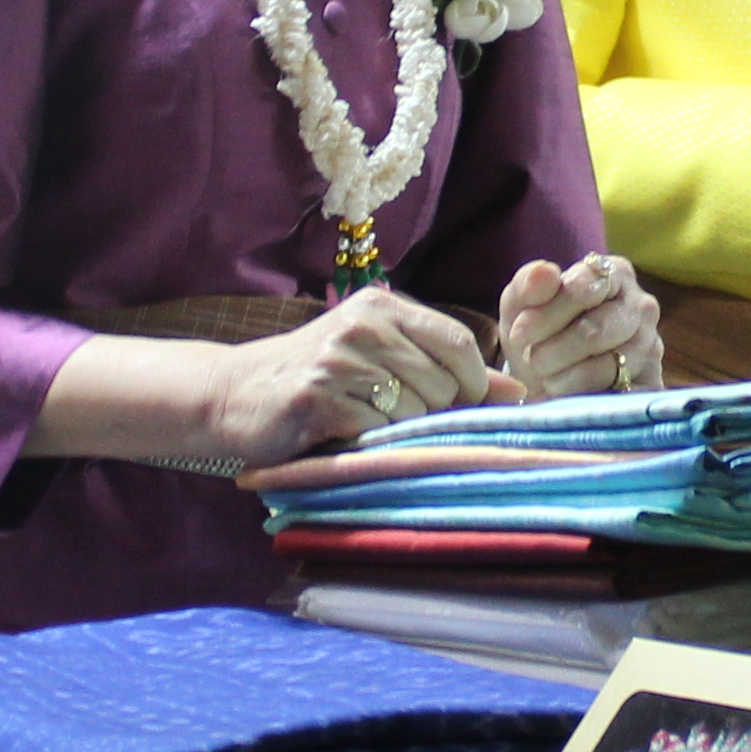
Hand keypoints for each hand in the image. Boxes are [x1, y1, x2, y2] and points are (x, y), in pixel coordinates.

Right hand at [209, 285, 503, 467]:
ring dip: (397, 432)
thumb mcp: (381, 359)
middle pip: (443, 384)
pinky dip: (368, 444)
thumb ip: (446, 370)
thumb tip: (517, 392)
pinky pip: (376, 431)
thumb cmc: (317, 379)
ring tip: (364, 425)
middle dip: (432, 415)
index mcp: (383, 307)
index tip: (460, 407)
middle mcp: (363, 325)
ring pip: (413, 411)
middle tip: (394, 420)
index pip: (460, 343)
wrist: (233, 394)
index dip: (473, 383)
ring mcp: (338, 359)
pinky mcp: (317, 397)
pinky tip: (342, 434)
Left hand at [496, 254, 662, 397]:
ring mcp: (651, 346)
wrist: (547, 380)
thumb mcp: (521, 306)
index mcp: (614, 273)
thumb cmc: (538, 334)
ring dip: (564, 376)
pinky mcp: (651, 383)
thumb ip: (528, 285)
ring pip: (606, 365)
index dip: (546, 313)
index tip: (519, 334)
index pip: (584, 287)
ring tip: (547, 377)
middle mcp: (642, 306)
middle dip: (553, 349)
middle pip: (595, 329)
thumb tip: (545, 272)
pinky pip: (617, 396)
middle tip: (532, 360)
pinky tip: (567, 396)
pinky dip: (583, 399)